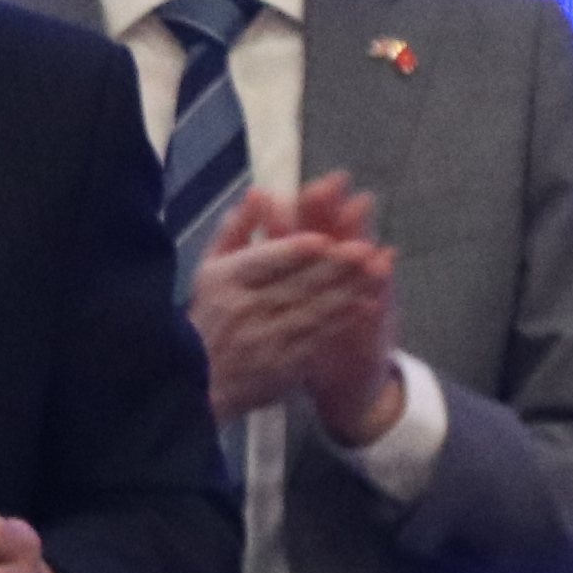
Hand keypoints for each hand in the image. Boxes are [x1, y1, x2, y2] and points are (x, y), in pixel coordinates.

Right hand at [189, 176, 403, 438]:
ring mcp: (265, 340)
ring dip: (346, 290)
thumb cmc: (210, 315)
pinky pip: (318, 337)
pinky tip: (364, 304)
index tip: (323, 238)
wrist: (199, 381)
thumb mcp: (210, 268)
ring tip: (373, 271)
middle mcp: (243, 309)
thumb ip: (238, 229)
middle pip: (295, 284)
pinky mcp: (284, 364)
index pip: (264, 261)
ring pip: (312, 310)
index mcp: (224, 280)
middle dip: (333, 267)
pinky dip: (343, 320)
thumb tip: (260, 192)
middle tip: (364, 249)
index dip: (294, 251)